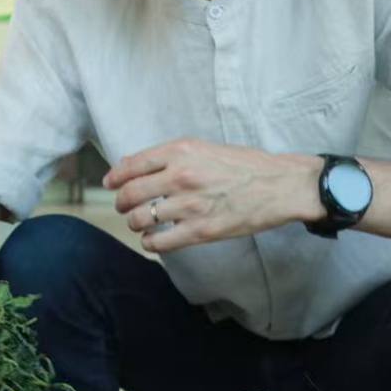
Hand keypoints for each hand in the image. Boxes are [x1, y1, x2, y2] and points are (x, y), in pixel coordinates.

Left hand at [102, 138, 322, 252]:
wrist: (280, 185)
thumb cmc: (245, 164)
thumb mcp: (203, 148)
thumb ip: (168, 156)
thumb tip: (130, 163)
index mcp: (181, 151)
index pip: (131, 165)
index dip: (114, 177)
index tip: (110, 184)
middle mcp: (181, 176)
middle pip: (131, 193)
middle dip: (121, 203)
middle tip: (123, 207)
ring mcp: (190, 204)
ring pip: (142, 219)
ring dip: (135, 223)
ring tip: (140, 223)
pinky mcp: (201, 230)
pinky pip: (161, 242)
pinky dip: (150, 243)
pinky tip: (153, 240)